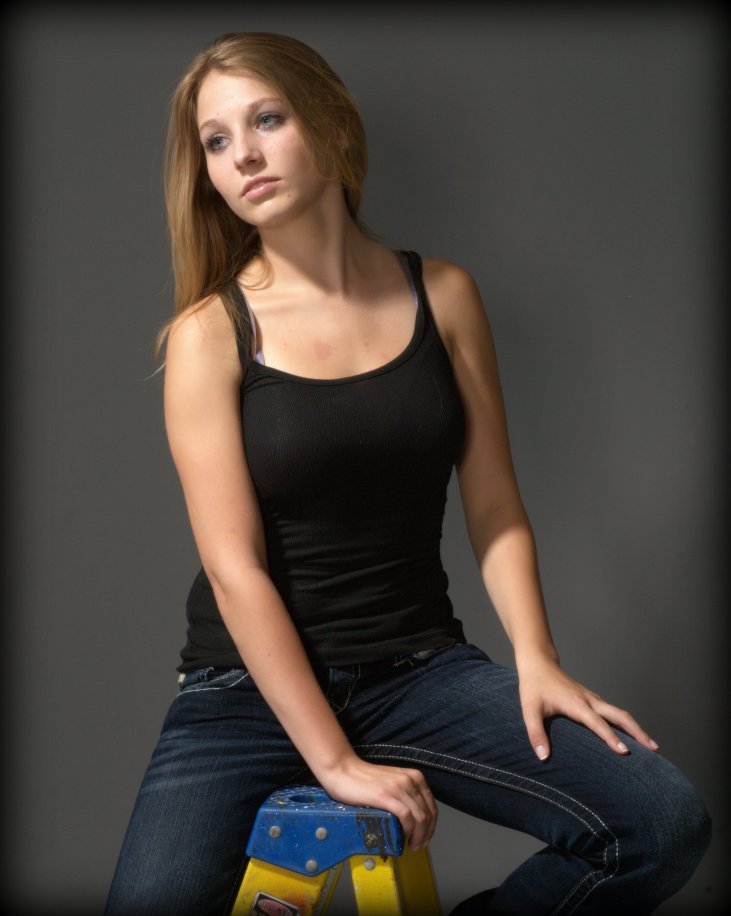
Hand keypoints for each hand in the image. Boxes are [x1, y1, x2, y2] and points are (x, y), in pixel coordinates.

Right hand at [318, 756, 437, 848]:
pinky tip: (403, 837)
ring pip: (420, 817)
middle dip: (426, 834)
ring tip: (411, 845)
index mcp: (413, 776)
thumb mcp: (392, 782)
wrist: (343, 770)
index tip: (425, 837)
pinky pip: (406, 816)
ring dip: (419, 836)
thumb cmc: (364, 779)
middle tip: (418, 845)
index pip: (431, 806)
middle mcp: (409, 780)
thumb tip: (414, 819)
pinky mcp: (385, 795)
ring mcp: (398, 787)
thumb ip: (404, 794)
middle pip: (428, 814)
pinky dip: (408, 830)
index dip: (431, 826)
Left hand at [518, 656, 660, 760]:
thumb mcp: (529, 710)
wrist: (539, 663)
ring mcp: (593, 698)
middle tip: (654, 750)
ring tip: (651, 746)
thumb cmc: (533, 686)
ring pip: (619, 713)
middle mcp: (589, 700)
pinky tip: (630, 735)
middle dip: (638, 732)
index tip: (625, 752)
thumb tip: (543, 757)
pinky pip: (613, 712)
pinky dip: (625, 723)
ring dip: (636, 728)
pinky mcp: (592, 699)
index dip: (611, 737)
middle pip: (620, 715)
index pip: (598, 723)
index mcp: (576, 704)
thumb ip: (535, 733)